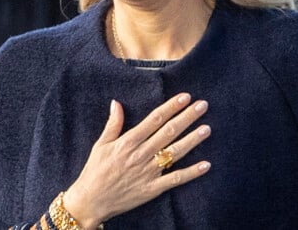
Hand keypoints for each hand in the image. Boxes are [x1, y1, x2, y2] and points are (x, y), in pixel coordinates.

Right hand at [63, 93, 210, 227]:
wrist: (91, 201)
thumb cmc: (95, 170)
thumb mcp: (101, 144)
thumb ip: (113, 123)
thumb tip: (117, 102)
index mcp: (128, 141)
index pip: (155, 119)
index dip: (171, 107)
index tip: (185, 97)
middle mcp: (141, 154)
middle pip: (169, 132)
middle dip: (187, 117)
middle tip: (203, 105)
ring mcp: (148, 172)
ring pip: (175, 153)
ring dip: (192, 140)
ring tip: (207, 128)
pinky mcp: (152, 189)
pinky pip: (175, 179)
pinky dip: (191, 172)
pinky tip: (206, 164)